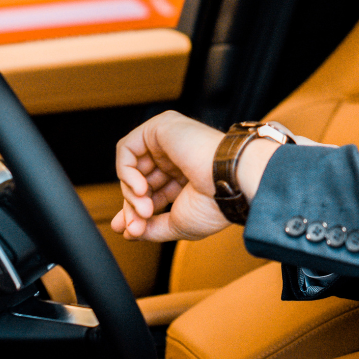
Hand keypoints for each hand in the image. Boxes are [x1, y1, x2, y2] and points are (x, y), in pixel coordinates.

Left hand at [111, 110, 226, 241]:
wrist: (232, 179)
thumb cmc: (216, 202)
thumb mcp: (179, 223)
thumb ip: (152, 228)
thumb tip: (128, 231)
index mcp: (185, 176)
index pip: (150, 191)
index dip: (136, 211)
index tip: (131, 231)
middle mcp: (176, 156)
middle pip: (139, 180)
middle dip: (132, 206)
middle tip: (136, 225)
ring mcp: (168, 141)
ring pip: (131, 166)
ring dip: (130, 193)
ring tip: (144, 209)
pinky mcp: (161, 127)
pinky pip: (127, 148)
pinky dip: (126, 172)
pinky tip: (141, 188)